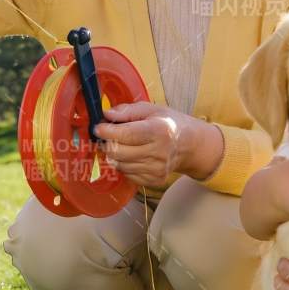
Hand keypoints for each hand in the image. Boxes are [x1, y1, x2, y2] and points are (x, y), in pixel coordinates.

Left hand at [92, 102, 210, 189]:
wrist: (189, 145)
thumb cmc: (168, 123)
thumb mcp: (151, 109)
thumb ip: (127, 110)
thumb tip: (106, 114)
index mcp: (158, 130)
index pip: (125, 134)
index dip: (106, 131)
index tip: (98, 127)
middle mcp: (159, 152)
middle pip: (118, 152)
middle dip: (107, 143)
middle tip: (107, 136)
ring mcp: (157, 169)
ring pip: (119, 165)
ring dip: (114, 155)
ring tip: (121, 145)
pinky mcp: (154, 180)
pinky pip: (127, 174)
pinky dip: (124, 165)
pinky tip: (132, 156)